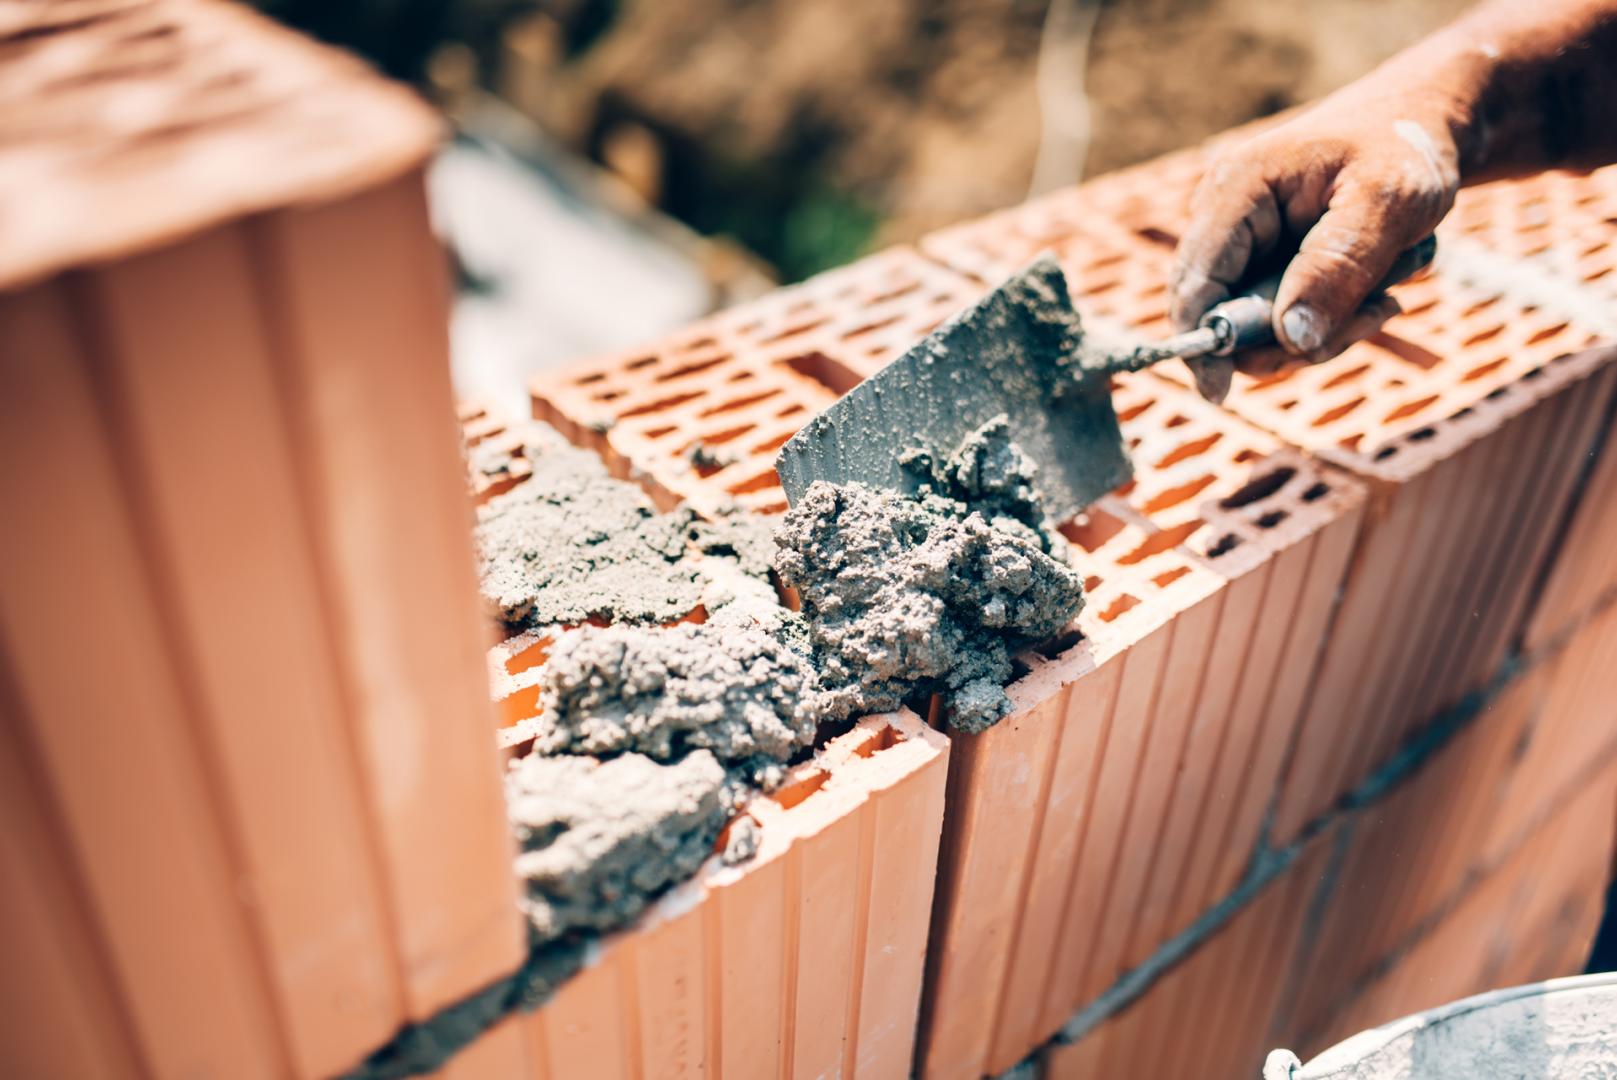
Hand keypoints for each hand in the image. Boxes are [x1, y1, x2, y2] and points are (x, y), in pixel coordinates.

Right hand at [1170, 96, 1459, 400]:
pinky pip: (1281, 318)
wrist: (1427, 120)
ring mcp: (1246, 242)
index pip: (1194, 282)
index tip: (1222, 394)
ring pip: (1255, 326)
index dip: (1200, 342)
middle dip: (1284, 341)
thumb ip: (1337, 269)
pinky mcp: (1270, 262)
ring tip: (1385, 301)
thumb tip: (1290, 340)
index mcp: (1236, 189)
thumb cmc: (1407, 146)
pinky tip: (1375, 296)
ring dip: (1319, 334)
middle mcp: (1226, 217)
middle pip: (1219, 313)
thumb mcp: (1388, 202)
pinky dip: (1327, 322)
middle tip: (1368, 322)